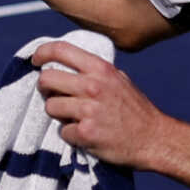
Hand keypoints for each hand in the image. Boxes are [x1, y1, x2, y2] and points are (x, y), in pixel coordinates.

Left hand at [32, 41, 172, 168]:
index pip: (60, 50)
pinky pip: (63, 131)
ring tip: (75, 118)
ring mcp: (88, 110)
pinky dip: (71, 135)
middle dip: (45, 89)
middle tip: (53, 96)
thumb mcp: (119, 79)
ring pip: (50, 107)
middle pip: (47, 79)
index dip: (41, 53)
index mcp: (100, 69)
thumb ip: (95, 71)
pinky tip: (86, 135)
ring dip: (59, 114)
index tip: (35, 60)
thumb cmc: (135, 110)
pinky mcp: (86, 133)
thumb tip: (67, 65)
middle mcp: (93, 86)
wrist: (153, 139)